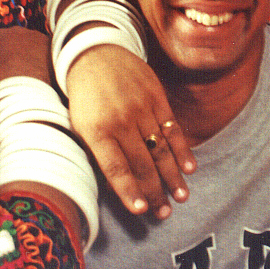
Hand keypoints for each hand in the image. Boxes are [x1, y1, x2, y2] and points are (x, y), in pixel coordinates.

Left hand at [66, 44, 195, 217]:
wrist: (96, 54)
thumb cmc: (85, 98)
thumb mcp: (80, 125)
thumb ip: (98, 153)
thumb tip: (118, 185)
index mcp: (97, 131)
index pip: (116, 167)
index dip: (129, 190)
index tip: (141, 210)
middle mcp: (121, 120)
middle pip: (142, 163)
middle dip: (155, 192)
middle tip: (164, 214)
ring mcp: (141, 108)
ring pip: (160, 149)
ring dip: (172, 176)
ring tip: (181, 197)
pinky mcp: (157, 97)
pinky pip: (172, 128)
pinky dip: (182, 149)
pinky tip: (189, 168)